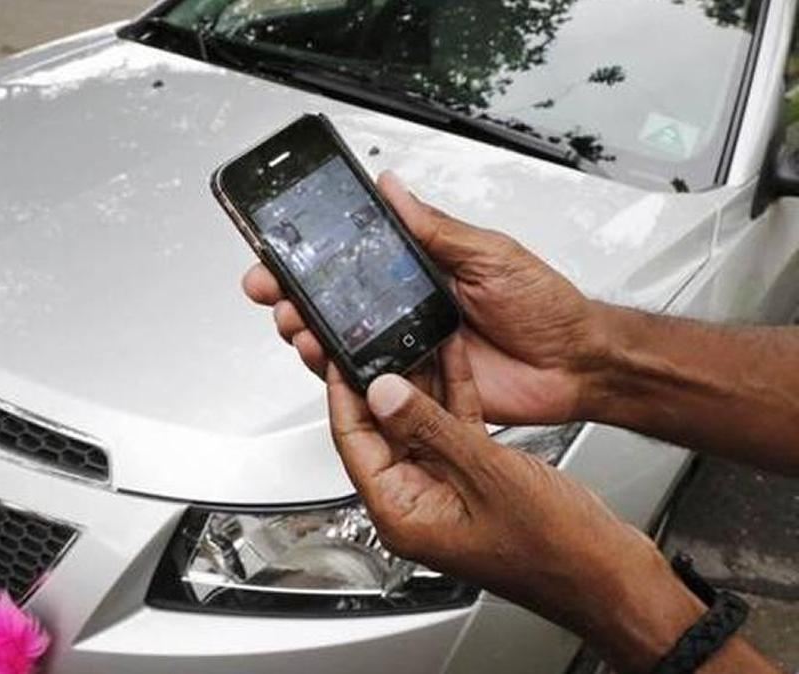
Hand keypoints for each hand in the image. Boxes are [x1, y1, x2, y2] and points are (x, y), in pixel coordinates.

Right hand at [243, 170, 606, 424]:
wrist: (576, 365)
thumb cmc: (546, 307)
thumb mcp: (491, 254)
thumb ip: (436, 228)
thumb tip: (394, 190)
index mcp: (422, 269)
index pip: (355, 256)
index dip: (315, 252)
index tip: (282, 246)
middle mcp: (408, 308)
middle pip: (335, 301)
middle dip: (294, 294)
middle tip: (273, 289)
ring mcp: (407, 348)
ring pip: (342, 342)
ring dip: (310, 332)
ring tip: (298, 325)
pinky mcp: (414, 387)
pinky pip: (369, 382)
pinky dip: (341, 376)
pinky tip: (328, 363)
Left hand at [333, 338, 704, 672]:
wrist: (613, 575)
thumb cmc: (557, 551)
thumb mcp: (487, 475)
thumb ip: (431, 429)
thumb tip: (383, 392)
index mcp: (403, 515)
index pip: (353, 442)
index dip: (344, 393)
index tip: (338, 353)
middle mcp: (418, 502)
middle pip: (382, 429)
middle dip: (381, 380)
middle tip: (373, 334)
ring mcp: (447, 489)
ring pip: (419, 424)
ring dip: (420, 380)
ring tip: (410, 333)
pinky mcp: (477, 478)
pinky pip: (453, 428)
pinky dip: (453, 395)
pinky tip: (451, 356)